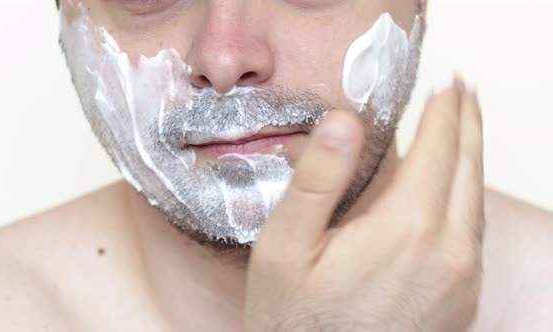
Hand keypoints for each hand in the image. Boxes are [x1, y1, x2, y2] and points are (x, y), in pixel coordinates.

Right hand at [245, 80, 483, 331]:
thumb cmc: (296, 323)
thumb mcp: (285, 248)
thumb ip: (317, 181)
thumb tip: (343, 122)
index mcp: (408, 229)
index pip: (439, 149)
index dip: (445, 111)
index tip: (447, 85)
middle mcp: (450, 251)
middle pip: (470, 169)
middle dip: (468, 125)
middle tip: (463, 95)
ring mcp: (463, 280)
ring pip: (477, 202)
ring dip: (471, 159)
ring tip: (461, 132)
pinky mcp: (462, 301)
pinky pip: (473, 234)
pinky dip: (467, 198)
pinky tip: (450, 192)